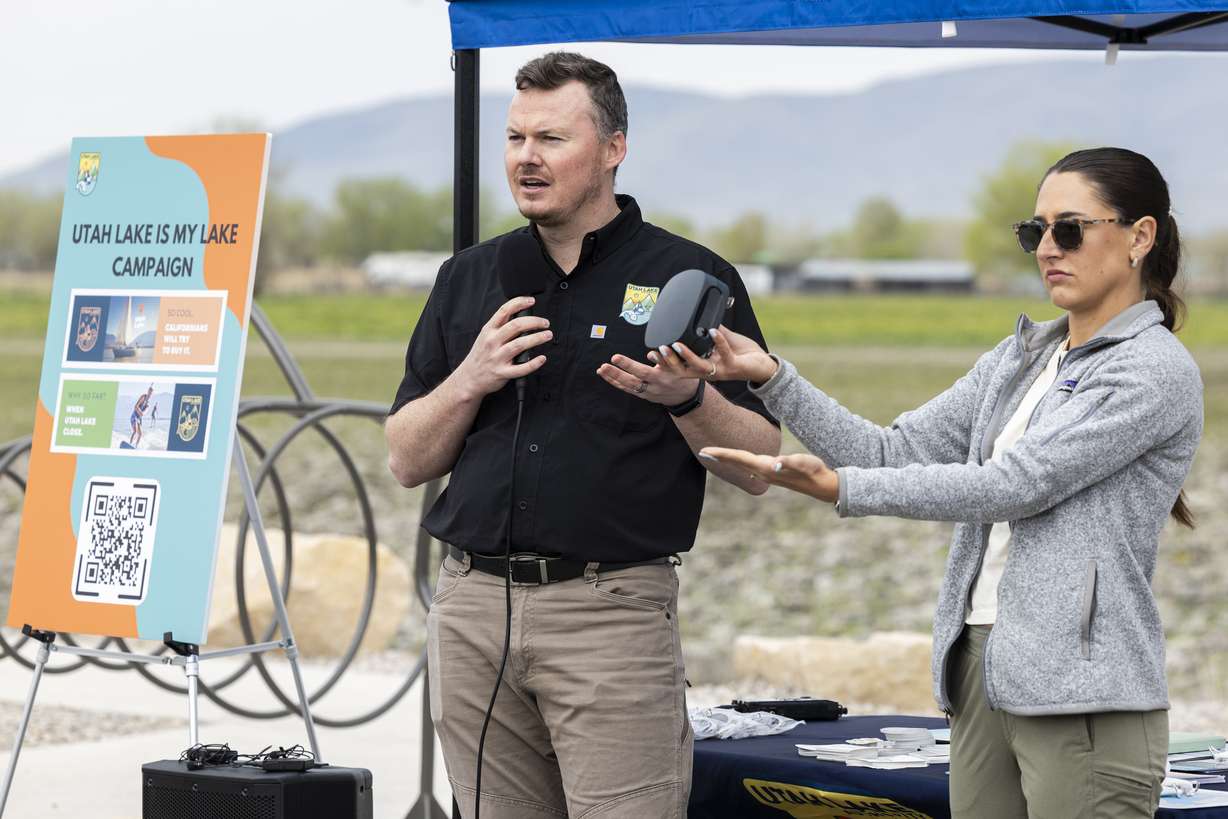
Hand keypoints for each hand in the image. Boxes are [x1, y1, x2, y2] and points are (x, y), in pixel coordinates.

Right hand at [454, 296, 550, 399]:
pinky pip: (521, 368)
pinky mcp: (502, 373)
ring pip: (520, 345)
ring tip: (547, 335)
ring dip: (537, 338)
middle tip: (545, 323)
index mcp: (489, 330)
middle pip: (516, 326)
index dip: (519, 303)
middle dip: (534, 322)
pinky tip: (542, 358)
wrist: (469, 378)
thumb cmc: (481, 355)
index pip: (504, 311)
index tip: (531, 301)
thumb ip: (500, 326)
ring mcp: (497, 358)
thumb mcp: (485, 336)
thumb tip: (520, 313)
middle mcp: (492, 342)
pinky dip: (534, 363)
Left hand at [597, 351, 697, 406]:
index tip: (617, 357)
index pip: (643, 372)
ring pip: (628, 386)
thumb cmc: (682, 376)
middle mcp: (654, 386)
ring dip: (613, 377)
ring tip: (602, 368)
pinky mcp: (643, 395)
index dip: (630, 365)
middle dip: (618, 373)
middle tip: (606, 364)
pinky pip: (627, 389)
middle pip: (633, 381)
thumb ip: (667, 360)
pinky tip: (605, 375)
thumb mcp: (680, 367)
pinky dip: (615, 382)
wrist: (685, 396)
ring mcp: (648, 392)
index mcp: (663, 377)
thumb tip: (654, 352)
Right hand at [649, 325, 776, 384]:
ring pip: (699, 367)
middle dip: (670, 362)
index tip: (651, 354)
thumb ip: (710, 330)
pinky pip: (724, 354)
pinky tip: (713, 331)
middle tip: (659, 349)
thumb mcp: (722, 340)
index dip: (664, 363)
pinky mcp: (734, 367)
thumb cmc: (743, 354)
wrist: (764, 365)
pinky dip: (718, 342)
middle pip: (683, 371)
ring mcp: (720, 371)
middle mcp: (709, 372)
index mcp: (702, 366)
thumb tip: (699, 317)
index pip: (679, 367)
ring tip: (678, 344)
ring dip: (688, 356)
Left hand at [697, 448, 838, 501]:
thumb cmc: (813, 471)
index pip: (739, 458)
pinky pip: (751, 466)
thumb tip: (776, 464)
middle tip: (702, 452)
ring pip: (742, 464)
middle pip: (736, 461)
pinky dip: (741, 462)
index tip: (705, 452)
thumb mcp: (804, 464)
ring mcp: (767, 473)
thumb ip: (789, 463)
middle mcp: (763, 472)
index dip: (722, 454)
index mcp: (765, 468)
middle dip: (719, 457)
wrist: (822, 486)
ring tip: (715, 455)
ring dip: (728, 459)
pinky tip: (740, 465)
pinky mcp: (772, 473)